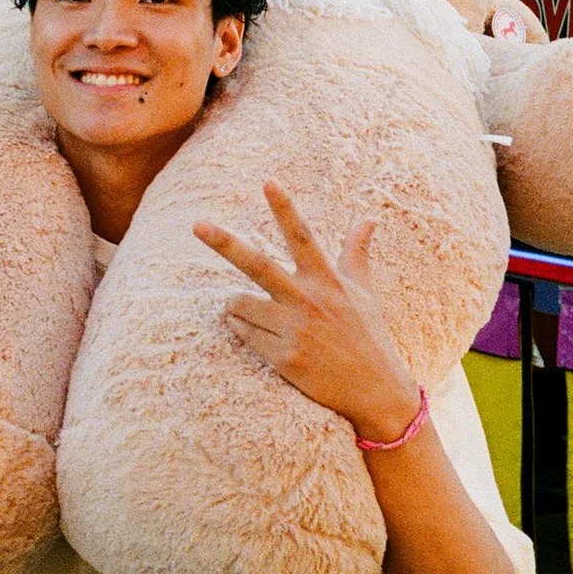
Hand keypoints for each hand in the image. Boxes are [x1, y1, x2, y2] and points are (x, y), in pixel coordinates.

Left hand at [194, 181, 420, 442]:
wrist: (375, 392)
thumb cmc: (368, 337)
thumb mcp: (365, 292)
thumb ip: (357, 253)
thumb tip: (369, 219)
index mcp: (327, 280)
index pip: (302, 236)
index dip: (285, 208)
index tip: (268, 181)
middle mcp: (309, 301)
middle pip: (258, 265)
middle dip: (225, 243)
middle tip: (197, 225)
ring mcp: (295, 331)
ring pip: (240, 304)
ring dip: (233, 303)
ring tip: (242, 307)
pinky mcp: (284, 359)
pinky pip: (244, 334)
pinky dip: (240, 327)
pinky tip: (249, 330)